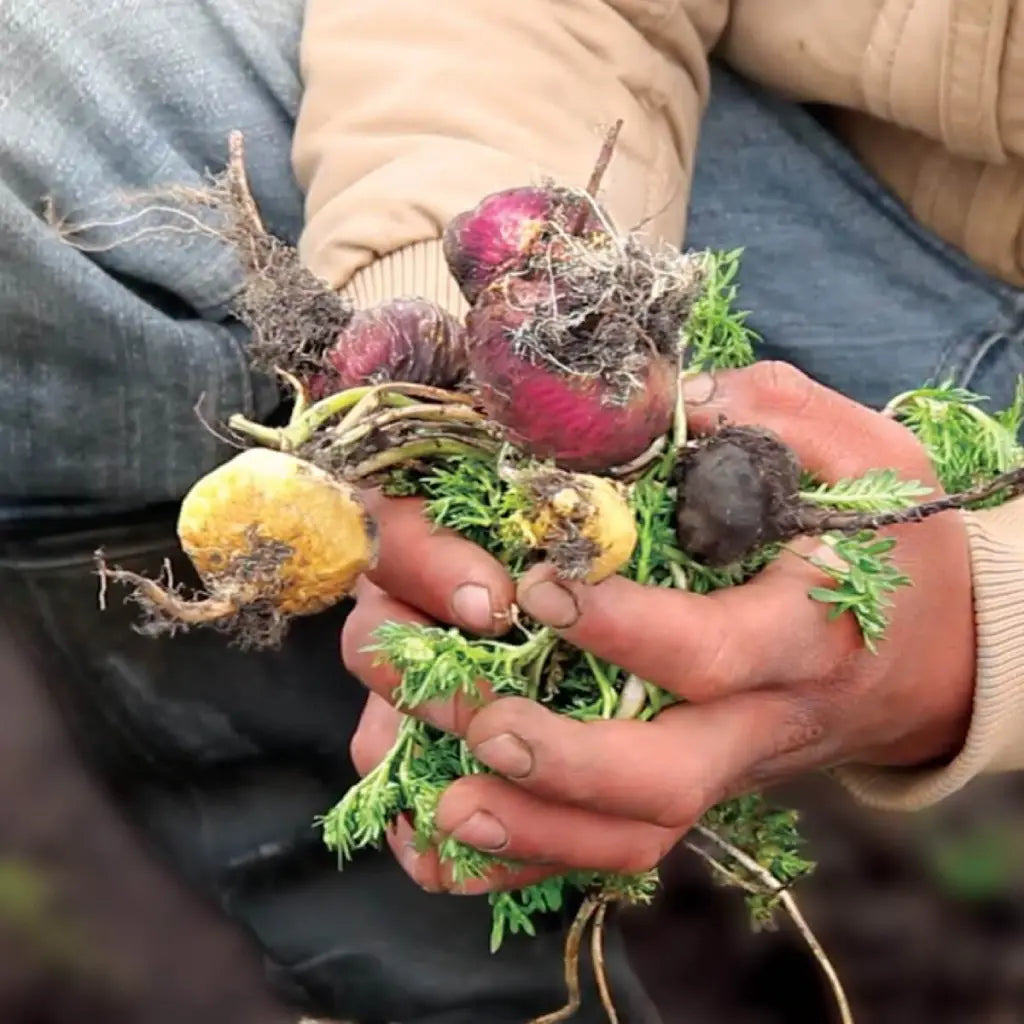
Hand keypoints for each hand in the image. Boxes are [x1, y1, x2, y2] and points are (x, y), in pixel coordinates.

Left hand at [343, 362, 977, 892]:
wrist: (931, 651)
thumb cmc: (892, 544)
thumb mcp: (863, 457)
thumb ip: (771, 416)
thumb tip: (665, 399)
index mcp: (806, 634)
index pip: (716, 652)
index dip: (627, 631)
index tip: (540, 586)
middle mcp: (762, 721)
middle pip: (669, 778)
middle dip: (564, 761)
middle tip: (474, 718)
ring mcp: (727, 766)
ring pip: (635, 833)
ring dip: (533, 827)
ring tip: (441, 800)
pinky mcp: (698, 785)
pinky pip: (616, 847)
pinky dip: (531, 856)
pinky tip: (449, 840)